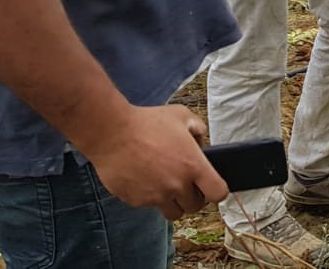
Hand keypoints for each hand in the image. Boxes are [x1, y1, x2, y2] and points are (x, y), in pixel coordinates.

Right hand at [85, 105, 227, 219]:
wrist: (111, 132)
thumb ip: (198, 128)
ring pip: (174, 212)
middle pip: (195, 206)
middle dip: (194, 197)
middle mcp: (177, 185)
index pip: (218, 193)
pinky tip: (146, 180)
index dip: (217, 191)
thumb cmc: (146, 122)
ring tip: (168, 186)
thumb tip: (202, 142)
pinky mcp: (136, 201)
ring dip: (174, 203)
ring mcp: (156, 195)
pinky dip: (151, 198)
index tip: (211, 186)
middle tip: (187, 184)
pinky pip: (150, 206)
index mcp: (193, 166)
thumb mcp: (181, 115)